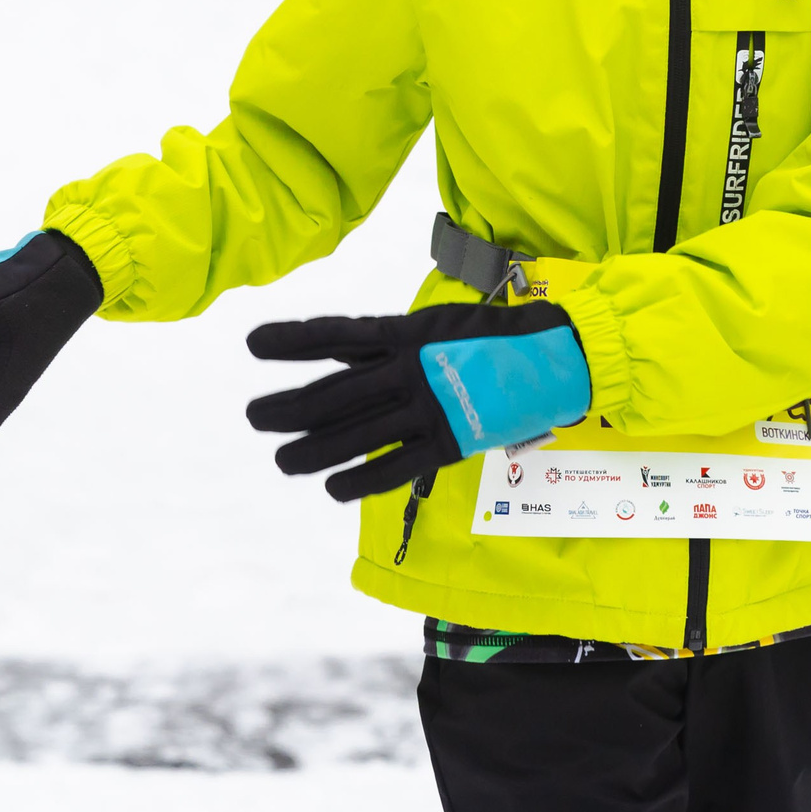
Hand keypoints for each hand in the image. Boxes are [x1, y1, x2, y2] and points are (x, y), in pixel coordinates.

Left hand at [246, 301, 591, 500]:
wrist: (558, 353)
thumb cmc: (495, 333)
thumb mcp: (436, 322)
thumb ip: (390, 341)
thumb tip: (341, 352)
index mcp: (405, 333)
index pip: (335, 337)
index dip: (292, 341)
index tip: (252, 344)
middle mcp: (410, 370)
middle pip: (334, 393)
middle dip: (289, 407)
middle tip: (254, 416)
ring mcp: (430, 408)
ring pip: (356, 435)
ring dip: (314, 450)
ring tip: (282, 460)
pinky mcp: (451, 442)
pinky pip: (397, 467)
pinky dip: (361, 479)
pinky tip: (334, 489)